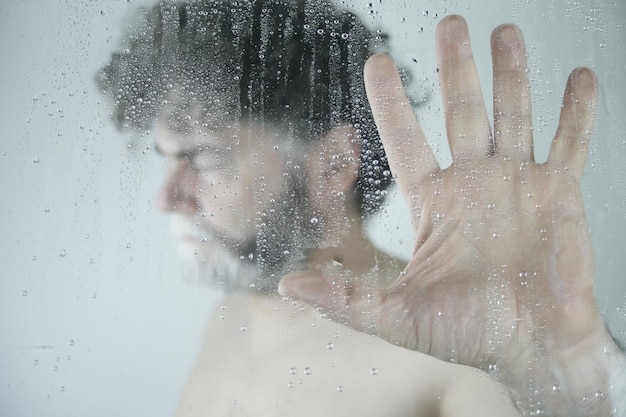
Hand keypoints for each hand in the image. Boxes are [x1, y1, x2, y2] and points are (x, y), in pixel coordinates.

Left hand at [280, 15, 624, 416]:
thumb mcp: (397, 316)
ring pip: (513, 114)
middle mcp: (473, 184)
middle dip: (456, 69)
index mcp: (433, 203)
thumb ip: (345, 298)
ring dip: (511, 74)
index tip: (377, 63)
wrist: (533, 349)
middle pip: (462, 112)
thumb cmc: (469, 335)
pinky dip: (576, 112)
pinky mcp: (560, 193)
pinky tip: (580, 78)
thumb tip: (286, 285)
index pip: (406, 140)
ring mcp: (517, 183)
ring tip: (504, 33)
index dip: (391, 103)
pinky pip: (570, 143)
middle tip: (451, 25)